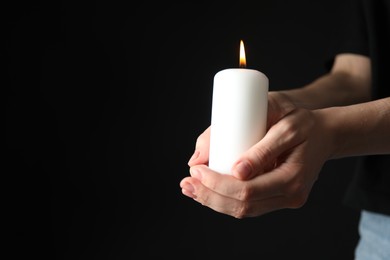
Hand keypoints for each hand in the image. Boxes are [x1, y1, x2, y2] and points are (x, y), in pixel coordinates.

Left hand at [180, 92, 332, 217]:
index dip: (216, 184)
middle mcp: (290, 196)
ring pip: (243, 210)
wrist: (327, 133)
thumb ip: (260, 148)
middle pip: (242, 207)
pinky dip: (225, 200)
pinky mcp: (278, 197)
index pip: (247, 192)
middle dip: (208, 196)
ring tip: (190, 188)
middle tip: (186, 182)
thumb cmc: (305, 123)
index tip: (196, 169)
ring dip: (213, 201)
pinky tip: (207, 191)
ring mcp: (285, 199)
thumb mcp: (285, 127)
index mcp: (292, 179)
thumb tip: (232, 170)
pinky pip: (249, 205)